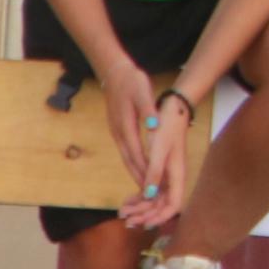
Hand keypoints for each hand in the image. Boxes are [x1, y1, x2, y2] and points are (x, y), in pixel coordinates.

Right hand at [93, 57, 168, 203]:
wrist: (114, 73)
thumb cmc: (131, 81)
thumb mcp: (142, 92)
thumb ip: (148, 110)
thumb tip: (155, 126)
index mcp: (126, 126)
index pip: (137, 154)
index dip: (145, 170)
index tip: (153, 185)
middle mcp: (119, 133)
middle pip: (129, 160)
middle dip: (139, 177)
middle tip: (149, 195)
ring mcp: (116, 132)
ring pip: (126, 157)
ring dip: (134, 171)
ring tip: (144, 186)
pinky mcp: (117, 130)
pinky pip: (125, 151)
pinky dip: (132, 162)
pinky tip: (137, 166)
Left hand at [123, 86, 201, 231]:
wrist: (171, 110)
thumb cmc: (167, 128)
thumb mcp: (159, 150)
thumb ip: (154, 173)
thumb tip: (148, 195)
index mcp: (177, 175)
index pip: (173, 205)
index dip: (159, 217)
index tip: (143, 224)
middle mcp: (173, 178)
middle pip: (162, 206)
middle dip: (145, 215)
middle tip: (126, 221)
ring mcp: (167, 175)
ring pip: (154, 199)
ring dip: (140, 208)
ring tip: (122, 214)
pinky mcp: (160, 170)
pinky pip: (150, 190)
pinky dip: (139, 197)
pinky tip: (126, 202)